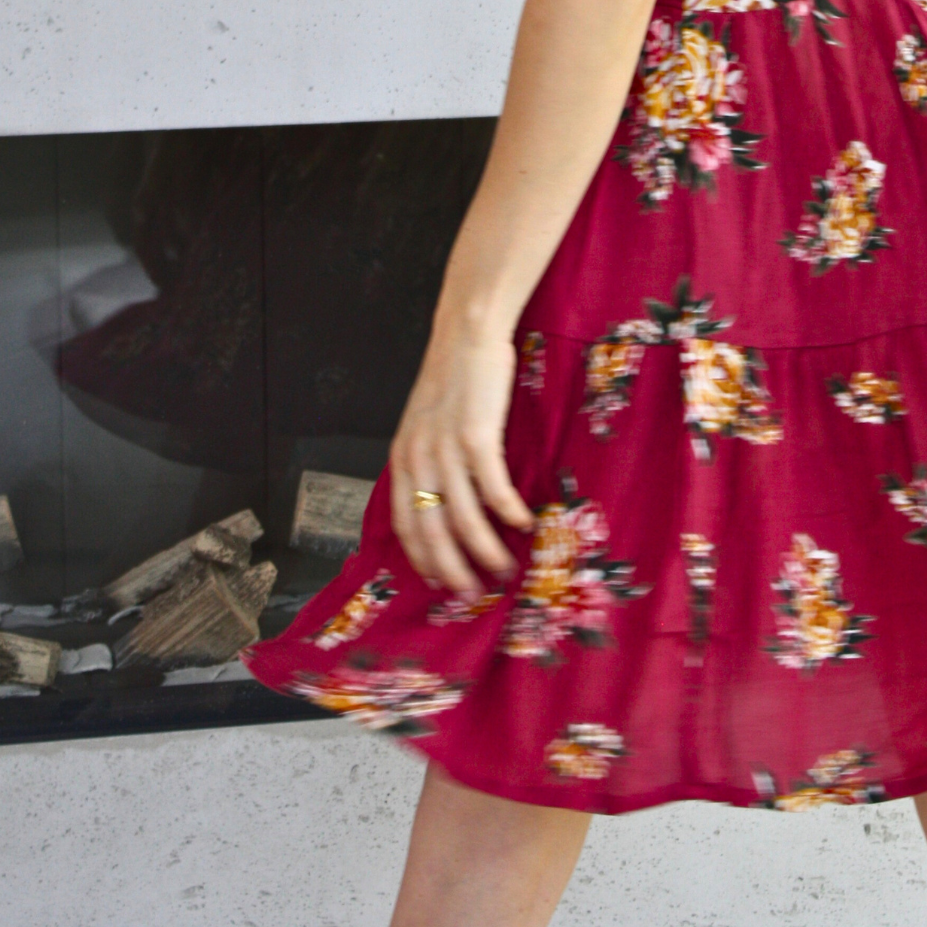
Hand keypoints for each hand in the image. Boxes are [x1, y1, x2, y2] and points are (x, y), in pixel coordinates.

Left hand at [388, 319, 534, 593]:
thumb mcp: (425, 423)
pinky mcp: (476, 437)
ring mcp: (445, 449)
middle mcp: (417, 459)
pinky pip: (493, 489)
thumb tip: (444, 502)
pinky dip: (509, 513)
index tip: (441, 583)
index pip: (406, 525)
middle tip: (474, 593)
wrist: (467, 333)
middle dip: (453, 569)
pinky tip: (524, 524)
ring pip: (463, 519)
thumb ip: (427, 460)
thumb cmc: (452, 377)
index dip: (423, 559)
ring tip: (505, 567)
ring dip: (486, 550)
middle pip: (432, 531)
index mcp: (402, 458)